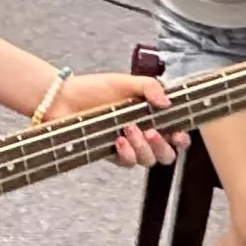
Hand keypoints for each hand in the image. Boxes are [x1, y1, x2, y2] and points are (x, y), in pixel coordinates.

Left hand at [46, 72, 182, 166]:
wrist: (63, 98)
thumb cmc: (95, 88)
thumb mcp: (126, 82)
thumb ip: (150, 87)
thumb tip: (168, 102)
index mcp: (151, 117)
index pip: (176, 135)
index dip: (182, 139)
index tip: (178, 134)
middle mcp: (143, 135)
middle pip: (166, 154)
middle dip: (163, 146)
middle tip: (151, 132)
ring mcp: (128, 146)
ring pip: (148, 160)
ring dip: (143, 148)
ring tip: (128, 129)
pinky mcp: (110, 154)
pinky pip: (127, 163)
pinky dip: (127, 154)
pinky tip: (118, 140)